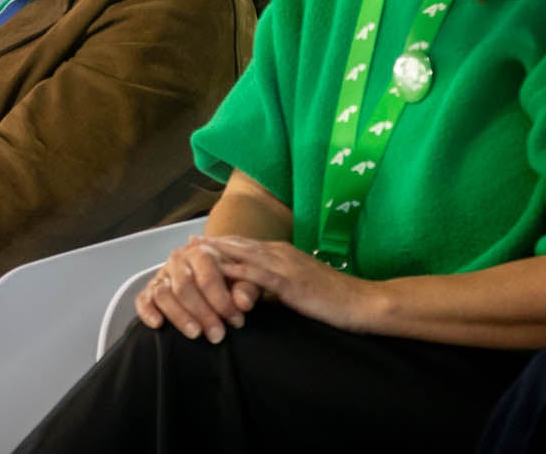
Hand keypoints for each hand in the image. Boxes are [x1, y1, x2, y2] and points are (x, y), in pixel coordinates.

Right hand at [135, 240, 259, 343]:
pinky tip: (158, 324)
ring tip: (195, 334)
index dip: (222, 300)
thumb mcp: (243, 281)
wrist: (211, 273)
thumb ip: (246, 289)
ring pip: (163, 294)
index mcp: (201, 252)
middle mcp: (178, 260)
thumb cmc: (228, 279)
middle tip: (217, 335)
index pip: (208, 276)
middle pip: (185, 286)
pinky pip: (143, 299)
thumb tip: (242, 303)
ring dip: (179, 316)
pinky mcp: (150, 290)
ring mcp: (162, 275)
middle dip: (202, 312)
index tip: (235, 320)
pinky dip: (147, 312)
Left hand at [199, 235, 377, 333]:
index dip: (220, 243)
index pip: (244, 245)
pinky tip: (219, 270)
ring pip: (242, 253)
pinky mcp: (288, 280)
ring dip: (217, 252)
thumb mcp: (298, 287)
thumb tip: (257, 293)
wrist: (360, 302)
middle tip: (186, 243)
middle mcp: (279, 252)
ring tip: (193, 252)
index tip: (197, 243)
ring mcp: (283, 263)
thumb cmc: (332, 298)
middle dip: (211, 244)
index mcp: (282, 253)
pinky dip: (236, 270)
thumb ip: (276, 285)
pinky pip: (256, 273)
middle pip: (237, 244)